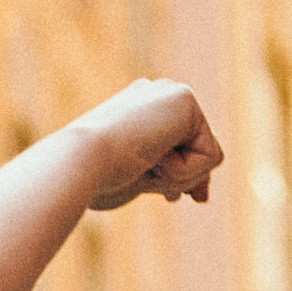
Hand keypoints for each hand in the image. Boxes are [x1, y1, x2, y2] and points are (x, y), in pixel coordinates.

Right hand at [79, 79, 221, 210]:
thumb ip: (170, 181)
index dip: (185, 176)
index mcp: (140, 111)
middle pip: (201, 150)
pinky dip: (185, 171)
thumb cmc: (97, 180)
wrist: (80, 162)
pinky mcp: (185, 99)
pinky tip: (151, 157)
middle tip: (155, 181)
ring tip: (141, 163)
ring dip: (178, 176)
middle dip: (185, 177)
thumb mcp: (141, 182)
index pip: (184, 146)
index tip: (179, 197)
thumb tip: (203, 195)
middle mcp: (158, 96)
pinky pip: (211, 155)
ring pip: (207, 156)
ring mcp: (171, 93)